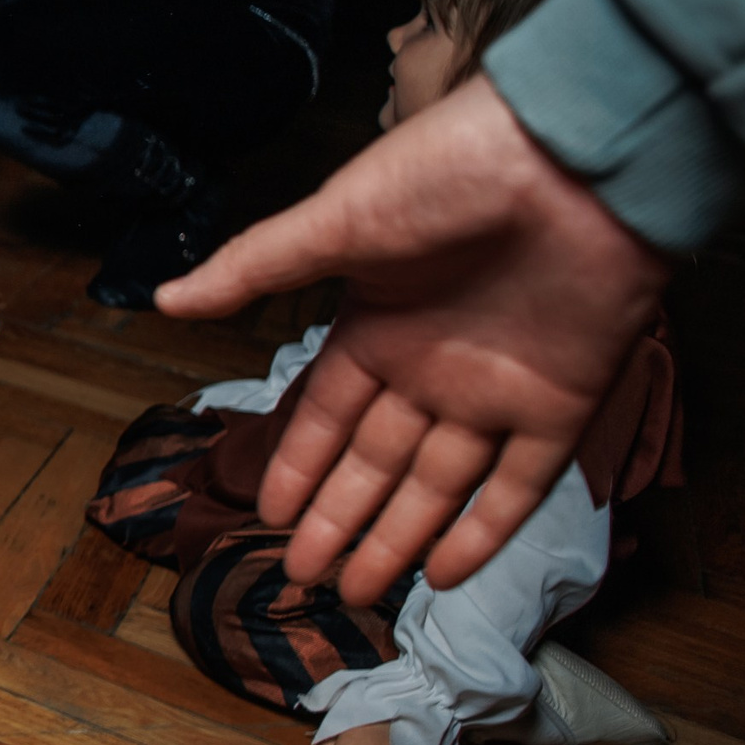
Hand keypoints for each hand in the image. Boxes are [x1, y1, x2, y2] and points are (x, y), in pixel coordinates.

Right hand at [154, 76, 671, 604]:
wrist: (579, 153)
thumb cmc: (453, 170)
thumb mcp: (338, 222)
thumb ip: (256, 270)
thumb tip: (165, 299)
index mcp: (377, 325)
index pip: (328, 415)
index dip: (298, 466)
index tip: (266, 515)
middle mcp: (434, 367)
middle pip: (376, 463)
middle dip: (336, 520)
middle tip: (300, 576)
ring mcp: (499, 389)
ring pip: (437, 486)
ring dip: (397, 539)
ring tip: (357, 592)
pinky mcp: (564, 403)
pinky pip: (520, 484)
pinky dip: (483, 531)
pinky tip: (444, 574)